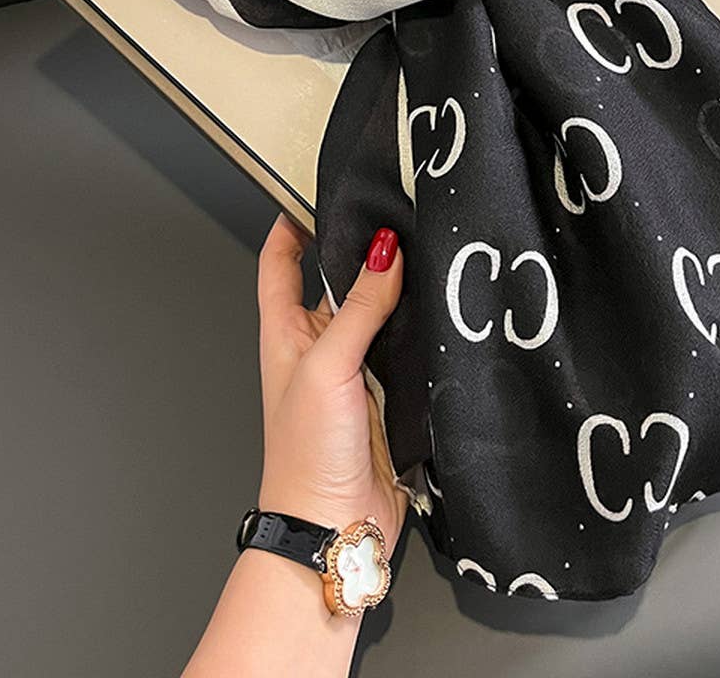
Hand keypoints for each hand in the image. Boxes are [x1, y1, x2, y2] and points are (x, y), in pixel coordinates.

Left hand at [255, 214, 408, 554]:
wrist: (334, 525)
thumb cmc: (305, 455)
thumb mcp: (327, 365)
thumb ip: (359, 308)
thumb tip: (382, 251)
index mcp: (286, 332)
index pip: (279, 264)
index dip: (290, 227)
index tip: (311, 194)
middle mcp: (318, 347)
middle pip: (337, 284)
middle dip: (362, 253)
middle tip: (392, 217)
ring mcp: (354, 372)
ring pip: (378, 315)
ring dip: (397, 294)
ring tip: (425, 257)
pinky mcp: (388, 396)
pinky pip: (405, 351)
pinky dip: (421, 333)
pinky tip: (440, 317)